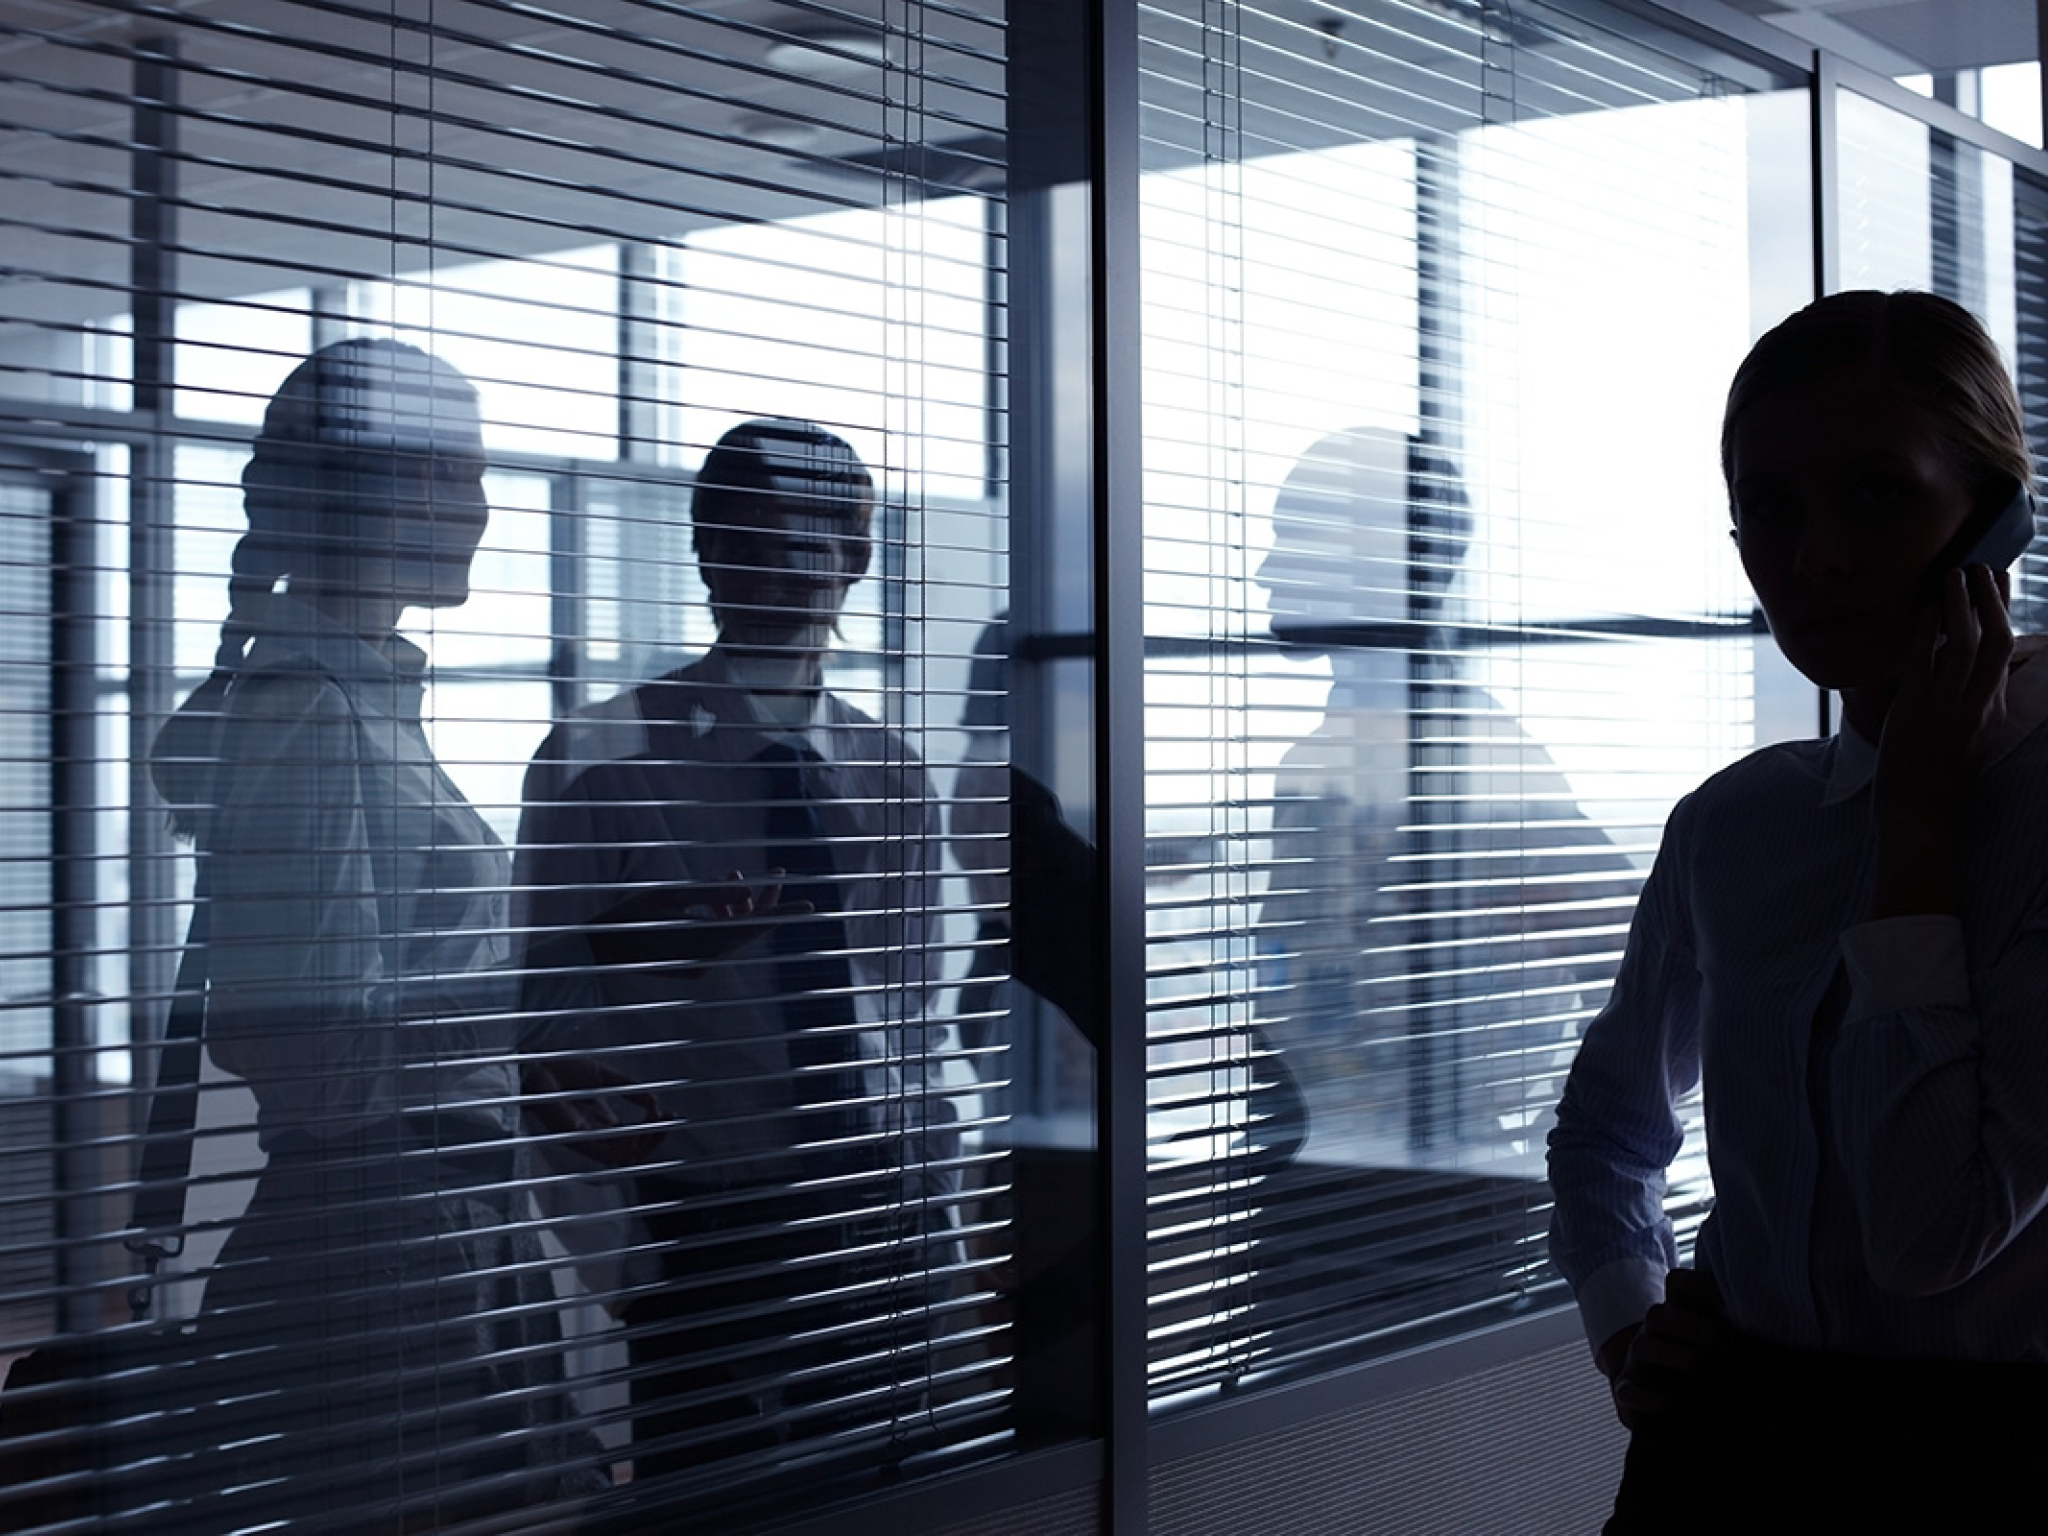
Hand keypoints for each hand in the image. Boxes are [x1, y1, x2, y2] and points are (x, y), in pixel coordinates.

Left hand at [522, 1054, 666, 1168]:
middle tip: (667, 1121)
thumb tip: (654, 1102)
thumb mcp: (606, 1076)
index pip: (633, 1137)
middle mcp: (595, 1133)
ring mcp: (584, 1137)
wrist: (538, 1061)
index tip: (669, 1114)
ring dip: (643, 1144)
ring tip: (657, 1126)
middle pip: (631, 1151)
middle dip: (654, 1139)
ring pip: (621, 1156)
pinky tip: (637, 1131)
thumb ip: (630, 1089)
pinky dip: (625, 1145)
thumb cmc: (562, 1067)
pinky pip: (605, 1153)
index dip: (653, 1129)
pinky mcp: (574, 1137)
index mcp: (601, 1120)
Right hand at [587, 869, 811, 970]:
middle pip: (748, 928)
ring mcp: (700, 965)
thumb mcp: (670, 896)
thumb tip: (746, 890)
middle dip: (763, 901)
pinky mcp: (692, 966)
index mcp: (703, 942)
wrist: (598, 952)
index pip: (754, 925)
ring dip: (737, 907)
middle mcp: (707, 959)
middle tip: (778, 875)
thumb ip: (709, 893)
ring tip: (733, 876)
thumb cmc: (628, 918)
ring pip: (733, 933)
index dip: (784, 912)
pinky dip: (720, 918)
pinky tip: (715, 897)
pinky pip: (717, 939)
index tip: (811, 905)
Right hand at [1598, 1267, 1729, 1429]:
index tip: (1724, 1297)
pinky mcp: (1628, 1392)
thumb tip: (1762, 1319)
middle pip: (1658, 1315)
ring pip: (1642, 1347)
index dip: (1698, 1285)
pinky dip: (1642, 1396)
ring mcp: (1637, 1361)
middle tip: (1715, 1336)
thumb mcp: (1715, 1341)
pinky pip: (1627, 1391)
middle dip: (1686, 1324)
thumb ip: (1732, 1328)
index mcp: (1675, 1314)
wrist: (1659, 1391)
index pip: (1679, 1286)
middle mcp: (1653, 1334)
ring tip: (1694, 1364)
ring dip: (1669, 1353)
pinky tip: (1662, 1402)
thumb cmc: (1699, 1364)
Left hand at [1872, 564, 2012, 917]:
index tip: (1999, 587)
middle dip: (1992, 600)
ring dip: (1961, 604)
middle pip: (1998, 640)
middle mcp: (1979, 705)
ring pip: (1967, 644)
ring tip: (1955, 574)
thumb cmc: (1938, 784)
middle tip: (1984, 567)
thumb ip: (1975, 708)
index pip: (2007, 655)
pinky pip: (1925, 662)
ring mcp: (1950, 707)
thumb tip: (1974, 678)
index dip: (2004, 616)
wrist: (1921, 819)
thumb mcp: (1970, 742)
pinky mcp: (1919, 712)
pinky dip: (1927, 631)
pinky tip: (1923, 610)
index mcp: (1994, 712)